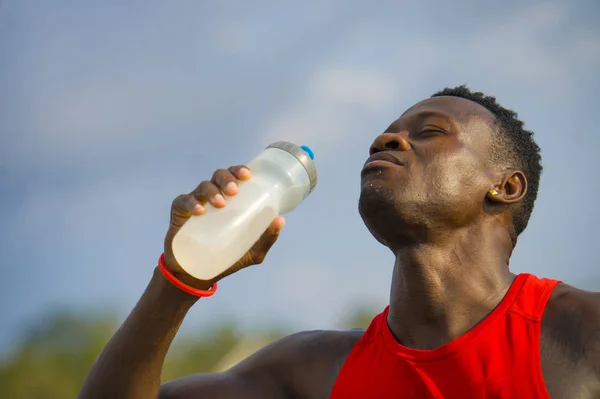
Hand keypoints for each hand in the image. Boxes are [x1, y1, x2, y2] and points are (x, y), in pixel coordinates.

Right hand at [163, 165, 284, 288]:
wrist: (197, 274)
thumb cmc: (226, 258)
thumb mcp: (251, 252)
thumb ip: (265, 238)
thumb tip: (280, 220)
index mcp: (230, 199)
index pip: (234, 177)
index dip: (239, 170)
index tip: (248, 175)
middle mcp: (212, 196)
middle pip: (218, 176)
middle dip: (227, 178)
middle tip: (234, 190)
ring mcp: (195, 203)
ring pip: (203, 186)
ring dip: (212, 191)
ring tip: (221, 203)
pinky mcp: (179, 213)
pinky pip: (183, 201)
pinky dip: (191, 203)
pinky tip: (199, 211)